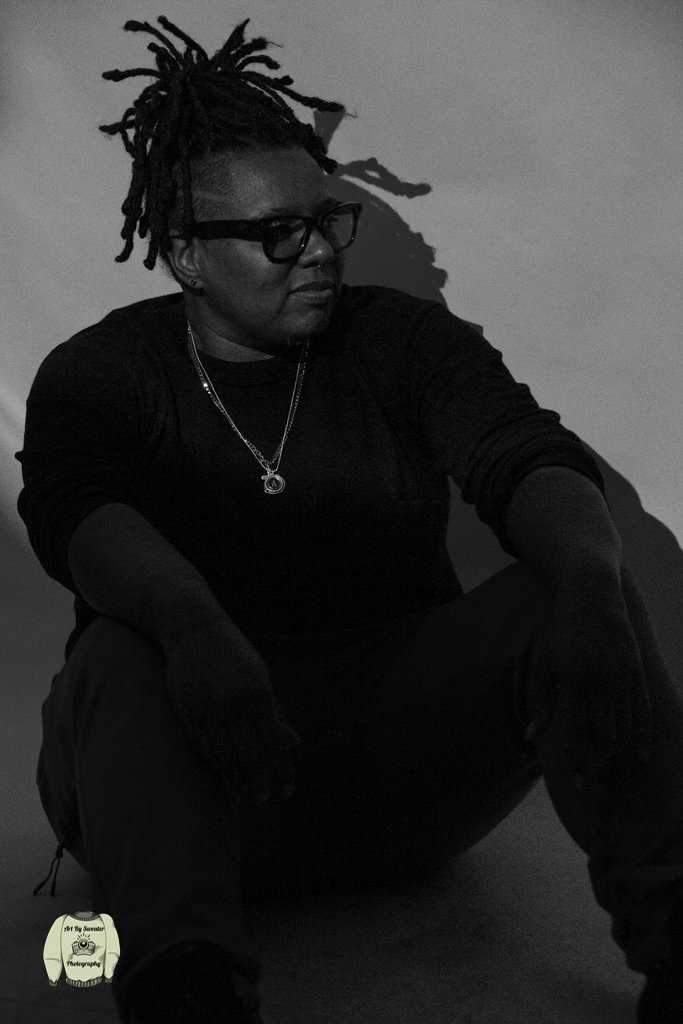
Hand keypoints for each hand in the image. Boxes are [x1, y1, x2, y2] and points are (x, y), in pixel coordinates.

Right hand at [161, 616, 299, 803]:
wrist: (194, 629)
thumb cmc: (235, 655)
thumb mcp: (262, 678)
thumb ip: (276, 713)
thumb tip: (295, 743)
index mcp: (258, 693)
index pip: (274, 742)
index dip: (282, 769)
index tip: (288, 791)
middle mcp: (234, 703)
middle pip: (249, 754)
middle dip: (258, 782)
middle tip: (263, 801)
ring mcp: (208, 707)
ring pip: (224, 755)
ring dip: (236, 779)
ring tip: (245, 795)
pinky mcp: (187, 710)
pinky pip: (203, 745)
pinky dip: (215, 763)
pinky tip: (224, 775)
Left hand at [525, 580, 652, 785]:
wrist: (593, 595)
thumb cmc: (562, 631)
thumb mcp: (545, 661)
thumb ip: (541, 700)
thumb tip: (532, 737)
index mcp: (575, 678)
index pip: (578, 729)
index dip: (578, 759)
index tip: (576, 784)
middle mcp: (602, 679)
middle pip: (605, 733)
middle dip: (600, 765)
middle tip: (597, 793)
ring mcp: (623, 676)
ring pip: (626, 726)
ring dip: (620, 756)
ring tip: (615, 781)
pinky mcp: (638, 672)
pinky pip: (643, 710)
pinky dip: (642, 736)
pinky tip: (640, 757)